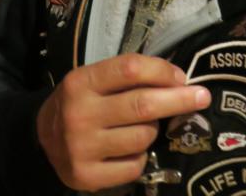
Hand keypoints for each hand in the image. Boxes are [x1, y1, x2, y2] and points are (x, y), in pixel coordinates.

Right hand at [36, 53, 209, 191]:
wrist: (42, 138)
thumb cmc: (82, 101)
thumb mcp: (96, 80)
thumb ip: (129, 77)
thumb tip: (179, 82)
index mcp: (81, 82)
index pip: (130, 69)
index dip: (162, 71)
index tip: (182, 76)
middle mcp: (79, 113)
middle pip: (143, 105)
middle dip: (179, 100)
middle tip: (203, 97)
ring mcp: (81, 148)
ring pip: (143, 137)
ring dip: (153, 130)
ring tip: (143, 126)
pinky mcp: (86, 177)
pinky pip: (134, 166)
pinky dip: (140, 157)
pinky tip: (128, 149)